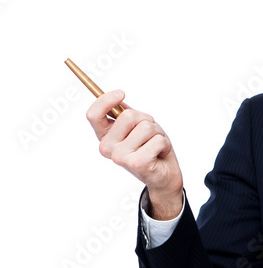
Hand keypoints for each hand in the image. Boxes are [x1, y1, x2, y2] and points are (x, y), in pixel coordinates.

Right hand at [86, 89, 183, 217]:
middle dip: (146, 120)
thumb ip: (125, 113)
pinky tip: (159, 154)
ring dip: (157, 133)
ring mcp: (120, 157)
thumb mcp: (137, 126)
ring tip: (154, 145)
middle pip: (128, 116)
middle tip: (149, 134)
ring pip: (146, 127)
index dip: (105, 100)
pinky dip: (164, 144)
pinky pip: (157, 140)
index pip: (94, 115)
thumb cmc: (150, 147)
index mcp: (105, 137)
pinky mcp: (136, 163)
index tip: (121, 93)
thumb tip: (116, 95)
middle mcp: (108, 148)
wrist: (164, 174)